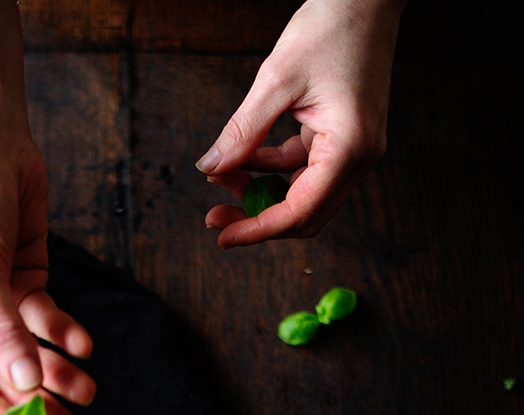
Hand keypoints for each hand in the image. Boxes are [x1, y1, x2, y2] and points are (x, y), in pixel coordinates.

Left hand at [197, 0, 404, 246]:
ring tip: (221, 176)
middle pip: (304, 214)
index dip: (258, 229)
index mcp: (350, 147)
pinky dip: (272, 169)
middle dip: (258, 218)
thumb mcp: (277, 77)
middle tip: (215, 216)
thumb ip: (244, 130)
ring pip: (302, 195)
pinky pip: (303, 169)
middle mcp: (359, 157)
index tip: (222, 234)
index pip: (300, 211)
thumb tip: (211, 168)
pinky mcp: (344, 138)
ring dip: (261, 191)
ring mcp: (354, 150)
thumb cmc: (333, 24)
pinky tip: (243, 158)